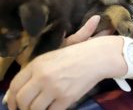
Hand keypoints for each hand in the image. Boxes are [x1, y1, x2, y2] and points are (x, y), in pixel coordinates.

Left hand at [6, 17, 126, 109]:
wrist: (95, 57)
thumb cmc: (73, 55)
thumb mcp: (50, 58)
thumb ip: (31, 73)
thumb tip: (10, 96)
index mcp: (37, 63)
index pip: (14, 85)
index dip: (11, 99)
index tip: (14, 105)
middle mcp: (43, 76)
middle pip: (21, 100)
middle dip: (22, 107)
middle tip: (28, 108)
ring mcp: (54, 88)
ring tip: (42, 107)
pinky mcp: (66, 98)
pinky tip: (54, 106)